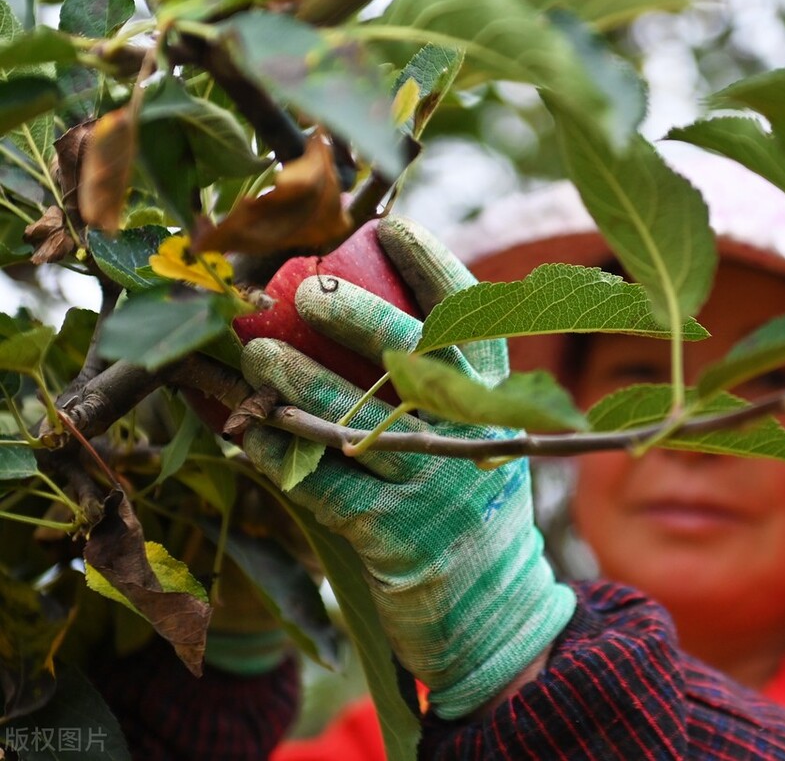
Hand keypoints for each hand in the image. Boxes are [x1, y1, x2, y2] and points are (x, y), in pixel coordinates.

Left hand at [240, 218, 575, 719]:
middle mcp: (469, 434)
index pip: (470, 317)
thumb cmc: (469, 502)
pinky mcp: (393, 535)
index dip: (431, 266)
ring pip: (356, 420)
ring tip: (253, 352)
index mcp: (493, 400)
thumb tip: (364, 304)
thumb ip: (445, 381)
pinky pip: (320, 486)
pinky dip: (276, 456)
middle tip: (308, 285)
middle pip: (416, 358)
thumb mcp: (480, 435)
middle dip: (360, 315)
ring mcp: (432, 485)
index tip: (388, 228)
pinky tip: (242, 432)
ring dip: (297, 382)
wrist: (491, 605)